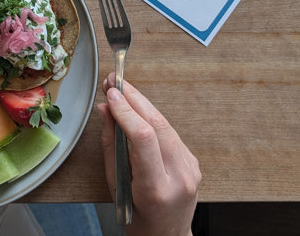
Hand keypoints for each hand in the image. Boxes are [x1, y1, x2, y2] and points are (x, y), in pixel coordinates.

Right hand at [98, 75, 200, 235]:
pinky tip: (137, 110)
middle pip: (158, 125)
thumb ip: (111, 145)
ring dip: (143, 104)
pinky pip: (171, 133)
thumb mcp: (115, 185)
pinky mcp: (194, 163)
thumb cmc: (136, 217)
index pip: (143, 138)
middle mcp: (179, 177)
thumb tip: (105, 111)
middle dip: (134, 99)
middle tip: (114, 82)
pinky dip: (152, 118)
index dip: (126, 111)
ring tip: (122, 90)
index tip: (110, 94)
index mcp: (156, 188)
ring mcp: (191, 169)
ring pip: (166, 125)